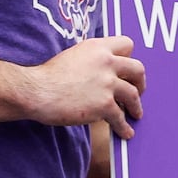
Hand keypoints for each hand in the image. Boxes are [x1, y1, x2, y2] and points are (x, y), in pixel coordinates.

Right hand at [28, 35, 145, 138]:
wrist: (36, 90)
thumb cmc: (48, 76)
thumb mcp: (73, 56)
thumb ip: (92, 60)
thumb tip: (103, 72)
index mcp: (98, 47)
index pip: (126, 44)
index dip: (128, 57)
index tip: (127, 69)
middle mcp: (106, 62)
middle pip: (137, 69)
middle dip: (140, 82)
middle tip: (139, 90)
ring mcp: (107, 83)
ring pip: (133, 95)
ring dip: (136, 106)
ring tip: (135, 113)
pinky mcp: (104, 104)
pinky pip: (120, 117)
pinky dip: (124, 127)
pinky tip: (125, 132)